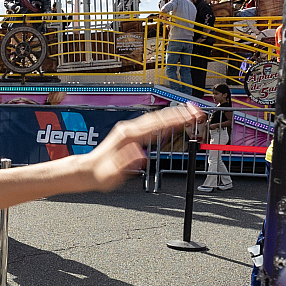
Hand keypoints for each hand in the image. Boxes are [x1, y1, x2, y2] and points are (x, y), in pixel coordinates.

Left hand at [79, 103, 202, 190]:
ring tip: (190, 113)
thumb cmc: (100, 174)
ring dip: (173, 115)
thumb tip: (139, 154)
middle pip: (158, 118)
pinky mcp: (129, 133)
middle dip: (179, 114)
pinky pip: (150, 123)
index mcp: (128, 137)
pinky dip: (164, 120)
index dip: (175, 120)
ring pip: (155, 118)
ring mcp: (128, 130)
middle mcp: (128, 129)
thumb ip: (126, 164)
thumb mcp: (113, 174)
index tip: (190, 117)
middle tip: (197, 112)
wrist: (87, 170)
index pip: (156, 125)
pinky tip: (171, 120)